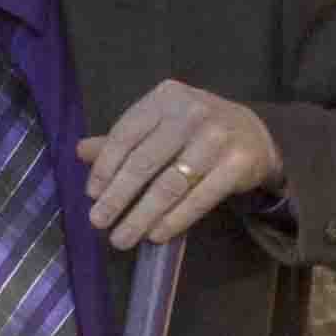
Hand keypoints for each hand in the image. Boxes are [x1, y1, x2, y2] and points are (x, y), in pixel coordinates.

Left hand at [82, 77, 280, 246]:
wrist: (254, 134)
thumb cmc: (194, 131)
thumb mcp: (160, 125)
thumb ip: (123, 139)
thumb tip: (80, 151)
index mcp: (165, 98)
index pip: (125, 135)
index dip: (105, 168)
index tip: (91, 195)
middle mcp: (192, 111)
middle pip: (144, 162)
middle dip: (117, 197)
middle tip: (98, 222)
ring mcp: (217, 137)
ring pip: (169, 185)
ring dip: (141, 216)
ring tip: (122, 238)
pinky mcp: (237, 164)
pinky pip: (198, 199)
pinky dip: (174, 220)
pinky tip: (155, 235)